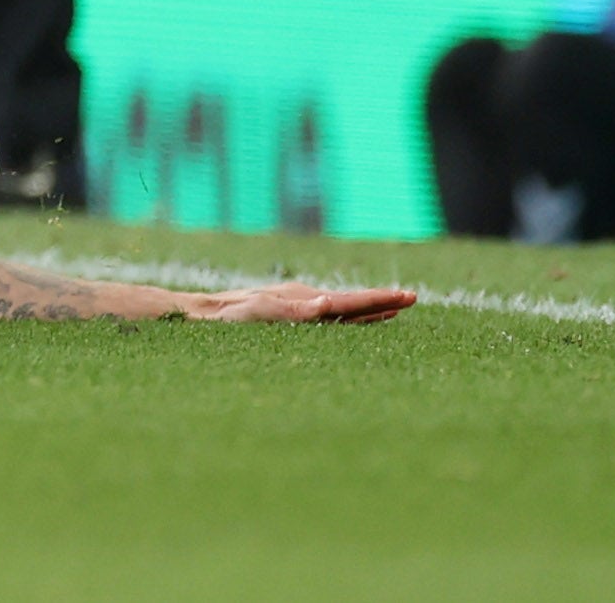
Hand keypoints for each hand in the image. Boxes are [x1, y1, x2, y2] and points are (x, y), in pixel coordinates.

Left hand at [187, 282, 417, 324]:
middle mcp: (304, 301)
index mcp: (304, 301)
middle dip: (381, 302)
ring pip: (342, 309)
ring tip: (391, 308)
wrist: (202, 316)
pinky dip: (347, 316)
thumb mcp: (260, 314)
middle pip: (352, 303)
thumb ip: (294, 311)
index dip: (379, 301)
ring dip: (367, 309)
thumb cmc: (229, 318)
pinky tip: (353, 318)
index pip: (350, 302)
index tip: (406, 297)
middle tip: (411, 299)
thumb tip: (326, 304)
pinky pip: (327, 318)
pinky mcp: (288, 316)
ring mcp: (297, 307)